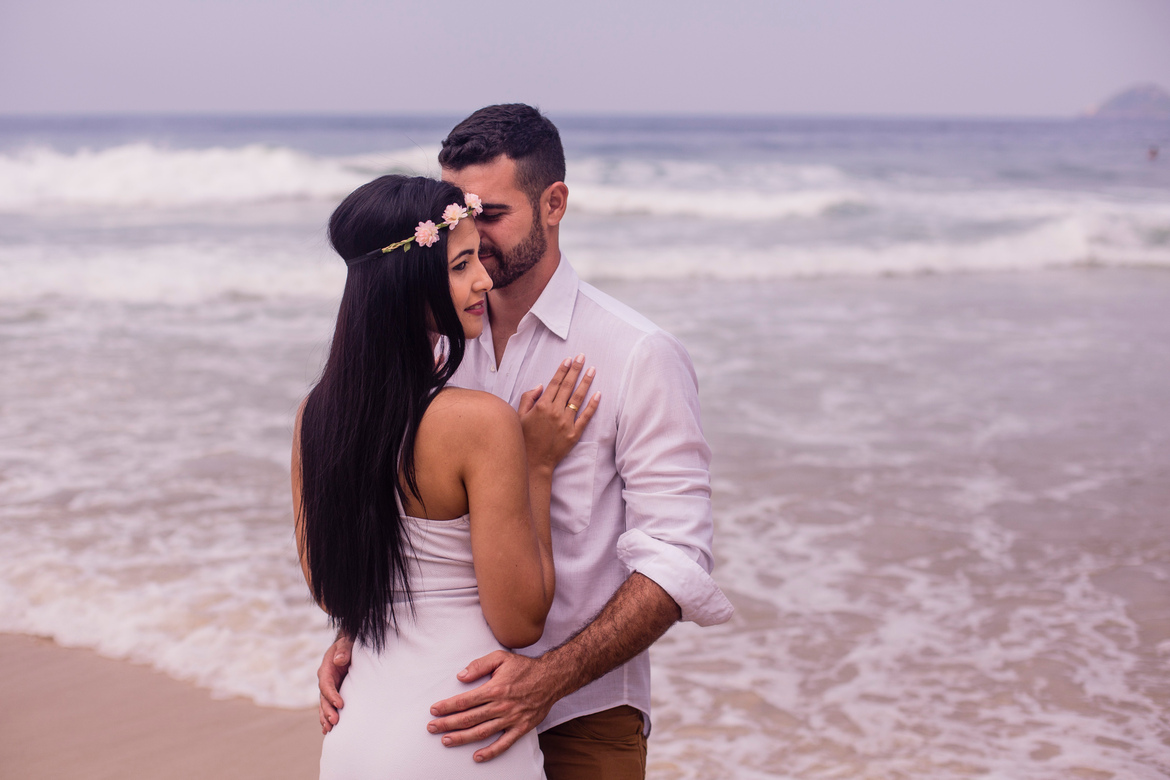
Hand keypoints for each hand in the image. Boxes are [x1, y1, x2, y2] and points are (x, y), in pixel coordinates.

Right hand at [317, 634, 353, 733]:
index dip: (331, 695)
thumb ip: (344, 649)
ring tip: (329, 729)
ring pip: (324, 706)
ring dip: (326, 718)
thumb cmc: (348, 645)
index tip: (340, 704)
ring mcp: (329, 689)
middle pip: (323, 699)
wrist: (348, 648)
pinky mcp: (334, 695)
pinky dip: (327, 718)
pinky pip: (328, 707)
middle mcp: (325, 681)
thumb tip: (339, 660)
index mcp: (326, 670)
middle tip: (335, 721)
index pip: (326, 685)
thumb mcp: (346, 643)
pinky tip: (328, 730)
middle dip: (328, 711)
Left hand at [427, 650, 561, 762]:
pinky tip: (477, 756)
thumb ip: (479, 665)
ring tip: (446, 740)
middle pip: (469, 718)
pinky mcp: (521, 727)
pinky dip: (490, 752)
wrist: (552, 678)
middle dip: (447, 723)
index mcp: (494, 689)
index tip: (434, 710)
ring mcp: (511, 718)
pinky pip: (504, 744)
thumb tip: (461, 676)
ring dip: (462, 738)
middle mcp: (501, 706)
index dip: (447, 706)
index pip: (465, 701)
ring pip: (482, 732)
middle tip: (432, 727)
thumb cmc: (525, 667)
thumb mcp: (501, 658)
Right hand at [518, 354, 599, 470]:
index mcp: (541, 406)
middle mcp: (555, 412)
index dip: (562, 370)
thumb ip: (528, 398)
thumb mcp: (519, 416)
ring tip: (592, 370)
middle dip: (576, 370)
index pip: (555, 383)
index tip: (569, 360)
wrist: (534, 462)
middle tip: (582, 357)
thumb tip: (541, 385)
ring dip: (586, 382)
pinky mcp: (574, 434)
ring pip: (578, 398)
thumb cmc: (524, 438)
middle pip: (568, 386)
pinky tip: (598, 394)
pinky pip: (586, 417)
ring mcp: (566, 423)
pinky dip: (593, 405)